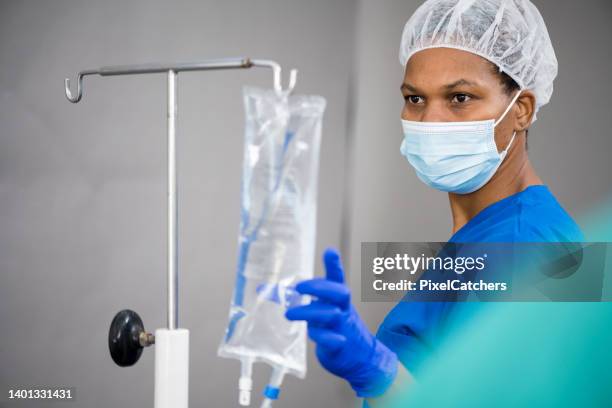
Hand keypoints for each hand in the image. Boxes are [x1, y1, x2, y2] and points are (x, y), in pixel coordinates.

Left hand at [286, 248, 397, 396]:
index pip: (337, 278)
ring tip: (288, 314)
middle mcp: (343, 310)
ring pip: (331, 315)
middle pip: (339, 292)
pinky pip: (332, 340)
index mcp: (339, 299)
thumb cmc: (336, 328)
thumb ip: (301, 298)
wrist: (362, 358)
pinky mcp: (341, 346)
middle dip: (320, 287)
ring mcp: (343, 327)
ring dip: (309, 312)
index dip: (334, 265)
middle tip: (300, 287)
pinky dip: (322, 336)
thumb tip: (266, 289)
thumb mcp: (323, 309)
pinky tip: (312, 334)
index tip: (330, 251)